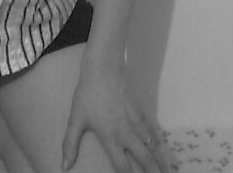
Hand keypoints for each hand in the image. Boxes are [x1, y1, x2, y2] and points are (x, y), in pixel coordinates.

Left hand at [61, 54, 167, 172]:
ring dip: (160, 160)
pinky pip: (152, 130)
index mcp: (110, 137)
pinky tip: (162, 148)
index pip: (122, 165)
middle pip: (144, 158)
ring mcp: (136, 121)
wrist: (103, 69)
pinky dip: (158, 142)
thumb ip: (70, 144)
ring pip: (152, 145)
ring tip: (167, 171)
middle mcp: (126, 133)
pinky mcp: (140, 110)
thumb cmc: (88, 94)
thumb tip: (64, 166)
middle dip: (152, 172)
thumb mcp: (76, 119)